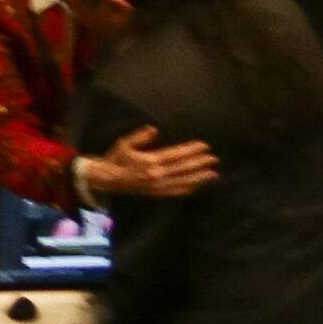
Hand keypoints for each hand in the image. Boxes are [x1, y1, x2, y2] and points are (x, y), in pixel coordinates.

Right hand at [83, 125, 219, 201]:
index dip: (191, 150)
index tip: (205, 146)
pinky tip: (199, 185)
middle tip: (214, 159)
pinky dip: (191, 188)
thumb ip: (140, 137)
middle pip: (184, 168)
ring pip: (184, 182)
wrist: (107, 180)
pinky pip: (178, 191)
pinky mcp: (158, 193)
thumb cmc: (116, 159)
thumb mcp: (124, 143)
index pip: (176, 154)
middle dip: (201, 163)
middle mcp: (157, 175)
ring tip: (213, 173)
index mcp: (150, 161)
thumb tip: (154, 130)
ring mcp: (158, 186)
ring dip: (200, 177)